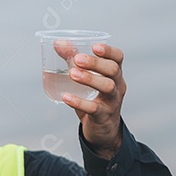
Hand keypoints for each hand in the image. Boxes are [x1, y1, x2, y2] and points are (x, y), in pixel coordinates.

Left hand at [59, 42, 126, 158]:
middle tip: (77, 59)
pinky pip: (94, 108)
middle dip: (96, 63)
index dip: (109, 51)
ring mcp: (112, 102)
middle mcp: (117, 86)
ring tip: (71, 74)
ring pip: (107, 87)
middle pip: (113, 70)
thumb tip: (58, 44)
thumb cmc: (94, 100)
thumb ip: (73, 61)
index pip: (118, 58)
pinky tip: (66, 97)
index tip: (95, 46)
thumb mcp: (86, 79)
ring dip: (89, 79)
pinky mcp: (103, 117)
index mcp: (115, 75)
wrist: (102, 131)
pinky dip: (79, 102)